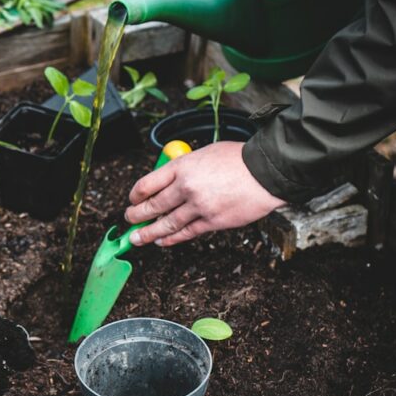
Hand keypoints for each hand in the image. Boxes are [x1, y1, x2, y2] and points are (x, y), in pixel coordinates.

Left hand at [125, 141, 285, 246]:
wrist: (266, 172)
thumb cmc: (238, 159)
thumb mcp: (204, 153)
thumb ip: (185, 167)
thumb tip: (169, 180)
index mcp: (182, 166)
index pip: (147, 183)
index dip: (135, 195)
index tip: (132, 199)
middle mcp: (186, 187)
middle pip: (153, 205)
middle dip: (136, 216)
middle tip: (129, 220)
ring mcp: (198, 206)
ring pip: (166, 224)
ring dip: (148, 233)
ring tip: (137, 238)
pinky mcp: (212, 221)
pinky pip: (186, 233)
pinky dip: (171, 239)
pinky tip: (162, 241)